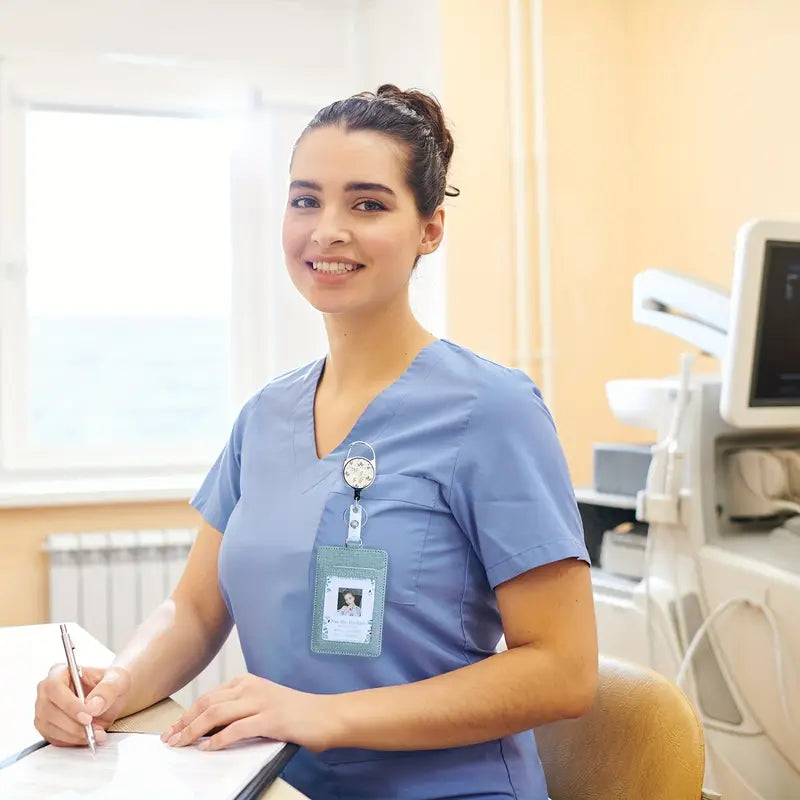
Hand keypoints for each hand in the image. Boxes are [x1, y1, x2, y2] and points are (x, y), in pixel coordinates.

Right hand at [34, 664, 130, 746]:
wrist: (112, 696)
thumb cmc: (111, 682)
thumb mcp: (117, 679)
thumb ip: (107, 689)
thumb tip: (93, 706)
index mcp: (60, 672)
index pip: (55, 688)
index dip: (69, 704)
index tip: (88, 716)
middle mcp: (47, 691)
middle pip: (49, 711)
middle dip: (73, 724)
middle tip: (94, 729)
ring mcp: (45, 710)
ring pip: (49, 728)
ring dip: (74, 735)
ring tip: (96, 734)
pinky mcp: (48, 727)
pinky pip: (54, 739)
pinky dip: (72, 741)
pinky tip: (89, 738)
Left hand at [161, 674, 335, 751]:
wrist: (326, 715)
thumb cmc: (295, 713)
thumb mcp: (263, 704)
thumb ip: (239, 711)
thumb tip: (208, 730)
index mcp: (248, 682)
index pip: (209, 697)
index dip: (188, 714)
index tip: (173, 729)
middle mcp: (251, 688)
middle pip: (208, 703)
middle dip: (185, 722)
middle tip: (169, 739)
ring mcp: (261, 702)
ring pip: (217, 713)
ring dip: (194, 731)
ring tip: (182, 744)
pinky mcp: (271, 719)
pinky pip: (237, 729)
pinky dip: (219, 739)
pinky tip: (208, 748)